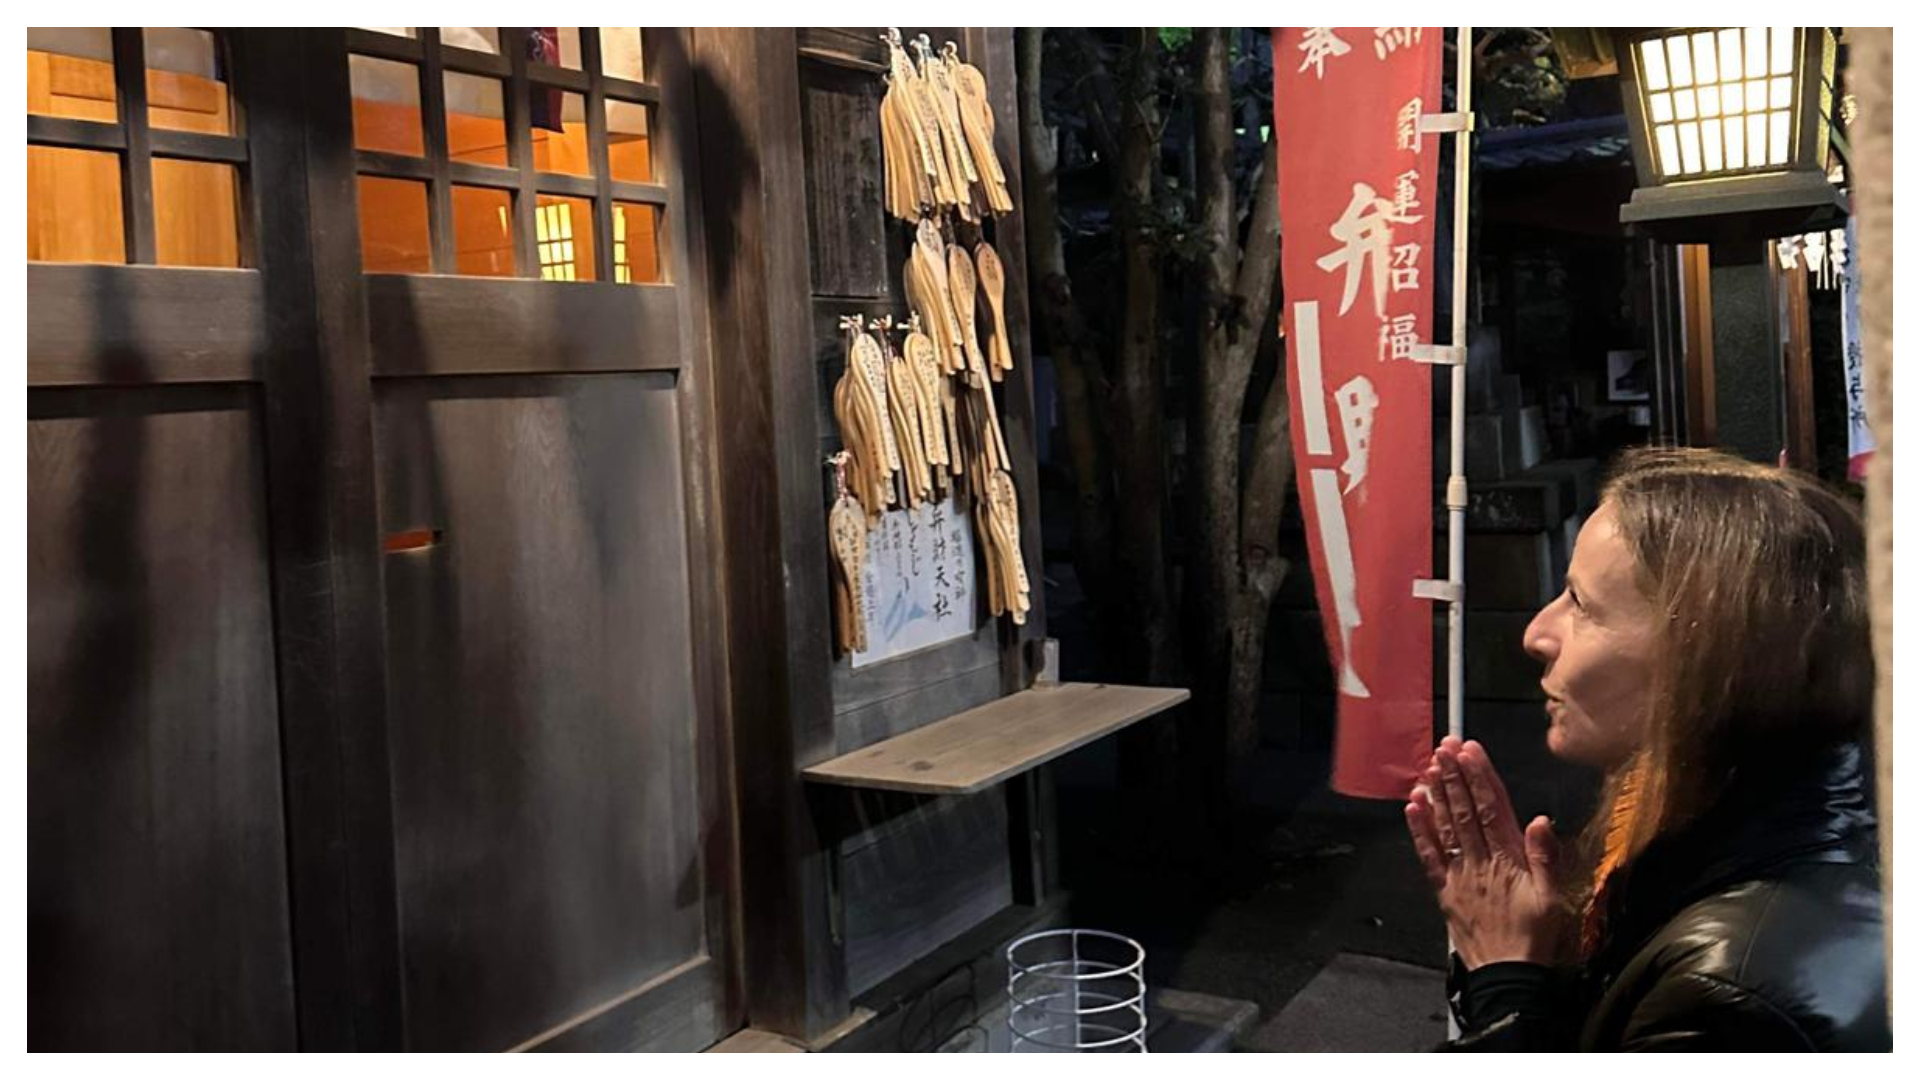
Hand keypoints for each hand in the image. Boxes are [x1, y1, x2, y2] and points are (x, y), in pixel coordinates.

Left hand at [1404, 737, 1572, 968]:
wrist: (1508, 977)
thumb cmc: (1535, 939)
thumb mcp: (1554, 899)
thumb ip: (1546, 858)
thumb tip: (1540, 819)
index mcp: (1509, 860)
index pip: (1493, 809)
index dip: (1480, 777)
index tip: (1471, 751)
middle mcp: (1480, 862)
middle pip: (1466, 811)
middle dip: (1454, 776)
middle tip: (1445, 746)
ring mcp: (1459, 876)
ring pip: (1447, 827)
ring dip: (1438, 794)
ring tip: (1430, 765)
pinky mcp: (1444, 891)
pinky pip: (1428, 857)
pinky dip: (1419, 831)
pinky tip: (1413, 807)